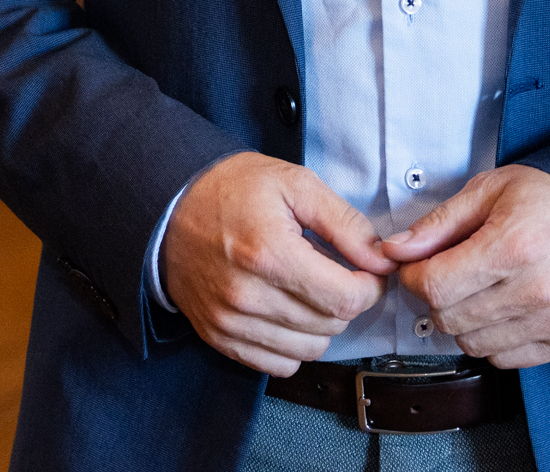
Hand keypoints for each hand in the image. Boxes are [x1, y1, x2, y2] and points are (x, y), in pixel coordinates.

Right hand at [163, 153, 388, 376]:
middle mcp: (247, 295)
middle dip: (344, 300)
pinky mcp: (219, 337)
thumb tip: (381, 259)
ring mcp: (230, 322)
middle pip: (331, 325)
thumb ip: (345, 223)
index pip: (346, 299)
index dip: (369, 286)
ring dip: (321, 324)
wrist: (168, 206)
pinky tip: (286, 311)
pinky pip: (278, 365)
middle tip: (333, 271)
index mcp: (269, 253)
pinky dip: (292, 345)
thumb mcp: (294, 184)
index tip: (364, 269)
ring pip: (309, 350)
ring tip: (307, 289)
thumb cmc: (232, 189)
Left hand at [384, 165, 549, 369]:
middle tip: (447, 271)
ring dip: (461, 320)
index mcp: (515, 245)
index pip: (435, 284)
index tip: (414, 265)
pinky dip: (491, 338)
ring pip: (471, 344)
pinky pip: (503, 359)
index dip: (412, 276)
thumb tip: (396, 250)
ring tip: (477, 287)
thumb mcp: (490, 190)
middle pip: (448, 318)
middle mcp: (536, 290)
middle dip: (434, 296)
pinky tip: (500, 307)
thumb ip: (438, 223)